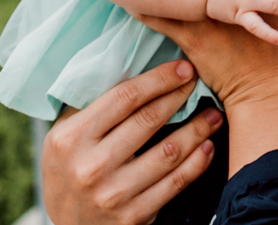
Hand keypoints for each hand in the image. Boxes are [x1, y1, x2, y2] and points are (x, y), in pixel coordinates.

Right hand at [40, 60, 223, 224]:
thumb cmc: (68, 171)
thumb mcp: (64, 137)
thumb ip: (92, 107)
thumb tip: (131, 67)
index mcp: (72, 138)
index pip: (124, 97)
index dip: (159, 79)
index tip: (182, 68)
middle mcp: (91, 166)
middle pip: (149, 120)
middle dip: (180, 96)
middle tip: (200, 82)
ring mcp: (114, 194)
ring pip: (170, 151)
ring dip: (198, 128)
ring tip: (214, 113)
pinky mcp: (133, 216)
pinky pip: (175, 183)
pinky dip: (197, 162)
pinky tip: (207, 146)